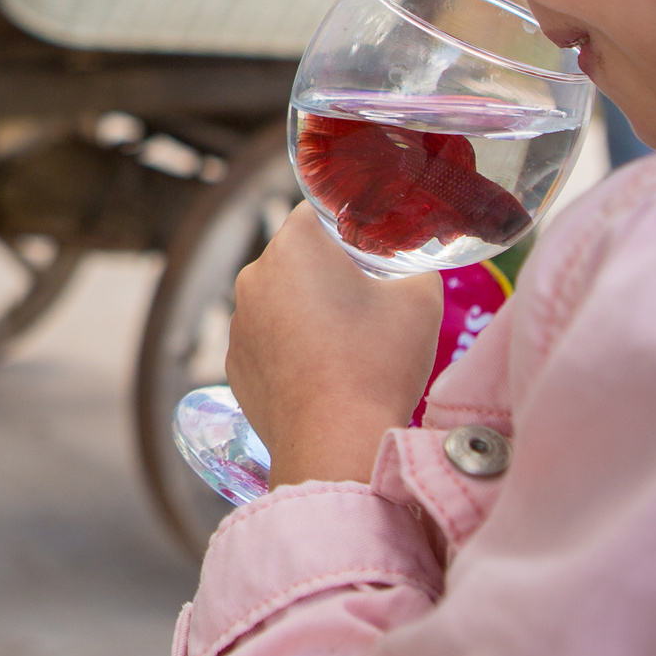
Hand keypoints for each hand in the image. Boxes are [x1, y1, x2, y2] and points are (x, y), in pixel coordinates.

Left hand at [226, 202, 442, 489]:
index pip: (318, 214)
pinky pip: (266, 341)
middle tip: (367, 302)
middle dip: (327, 272)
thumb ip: (415, 266)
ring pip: (279, 301)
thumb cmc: (377, 363)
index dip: (349, 229)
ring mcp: (238, 323)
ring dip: (306, 312)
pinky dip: (289, 349)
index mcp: (293, 246)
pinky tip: (322, 373)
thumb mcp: (421, 298)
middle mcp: (253, 276)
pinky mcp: (235, 364)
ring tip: (346, 346)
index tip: (372, 252)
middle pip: (296, 258)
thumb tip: (410, 265)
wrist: (335, 442)